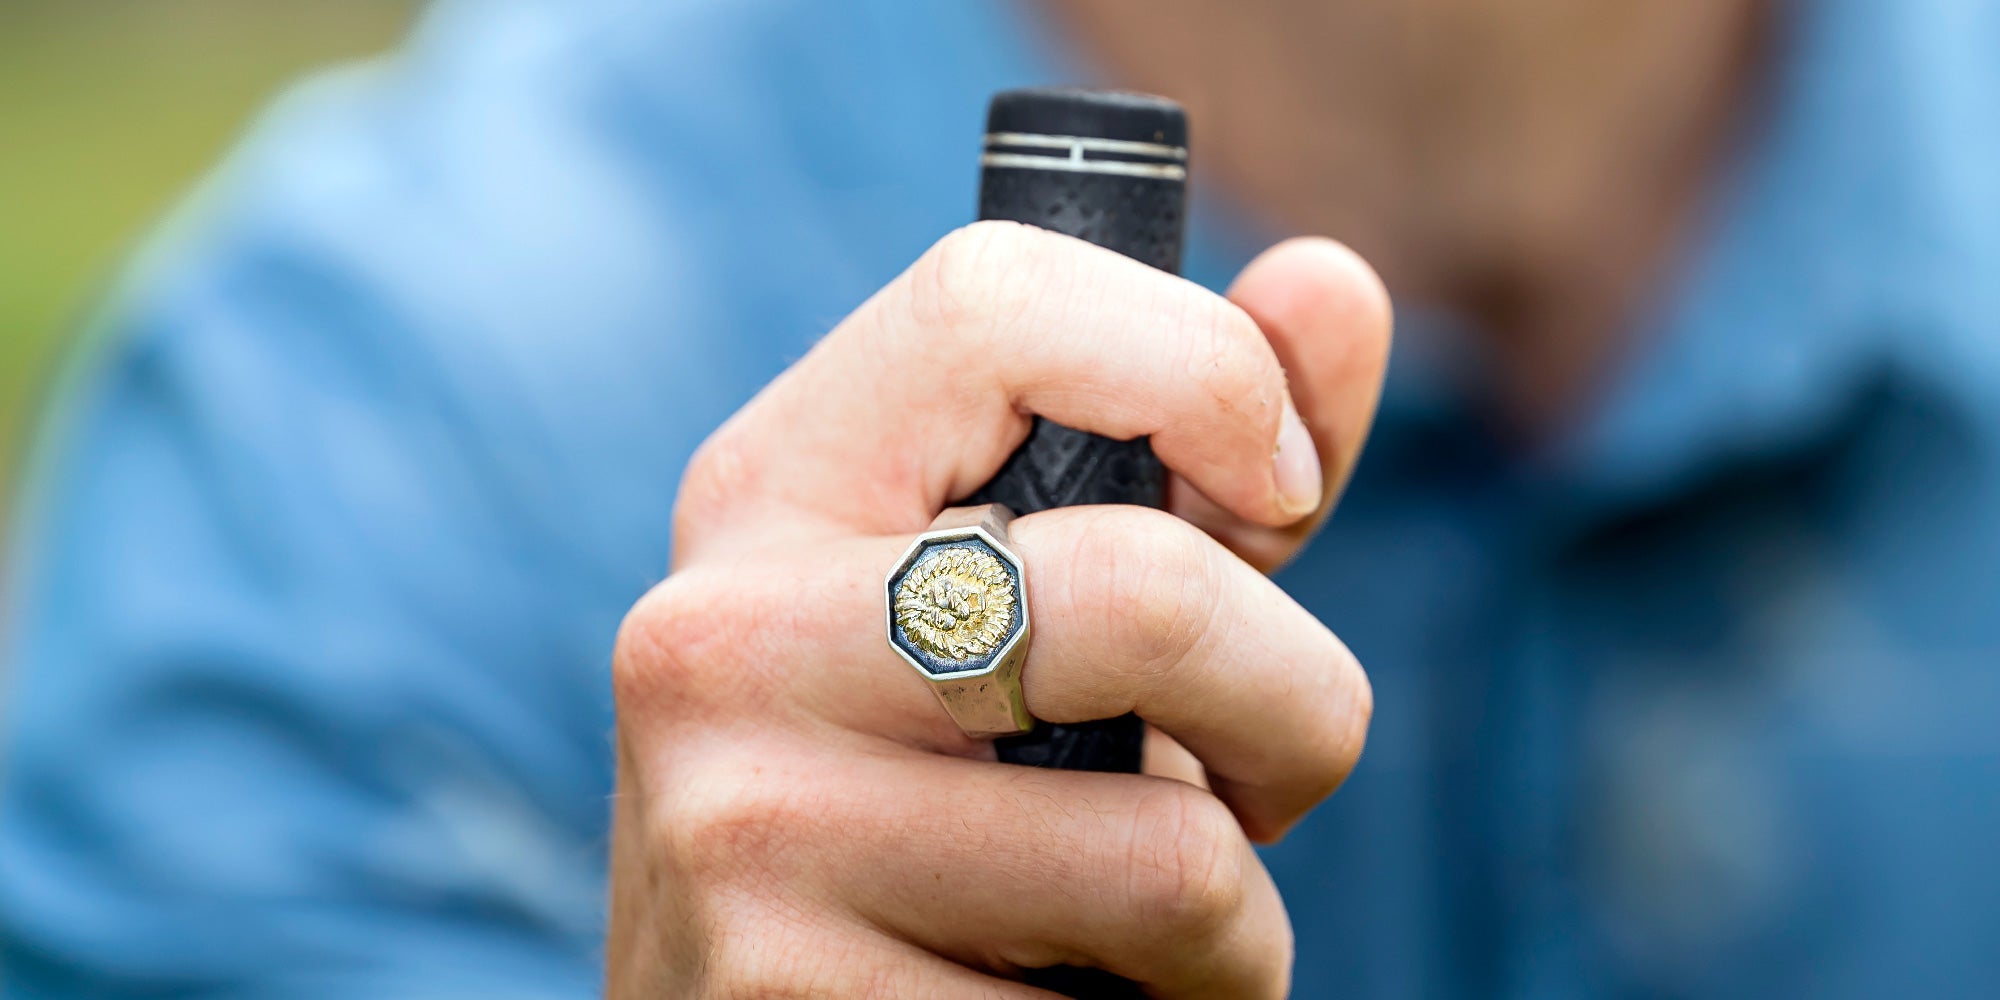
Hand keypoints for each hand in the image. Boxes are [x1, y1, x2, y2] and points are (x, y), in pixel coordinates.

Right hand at [608, 222, 1391, 996]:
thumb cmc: (936, 789)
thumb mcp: (1040, 595)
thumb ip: (1190, 447)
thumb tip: (1334, 284)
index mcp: (774, 483)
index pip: (993, 299)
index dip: (1204, 370)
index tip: (1276, 494)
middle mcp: (720, 635)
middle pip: (1147, 595)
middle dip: (1300, 714)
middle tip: (1267, 783)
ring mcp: (740, 832)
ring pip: (1175, 858)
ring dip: (1236, 927)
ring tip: (1140, 935)